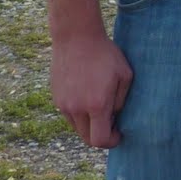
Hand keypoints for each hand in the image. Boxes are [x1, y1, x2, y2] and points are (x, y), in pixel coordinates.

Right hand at [51, 31, 133, 147]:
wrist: (76, 37)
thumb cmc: (105, 54)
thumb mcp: (124, 75)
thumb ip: (121, 101)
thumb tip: (115, 117)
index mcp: (96, 105)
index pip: (101, 140)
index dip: (112, 142)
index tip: (119, 133)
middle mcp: (77, 109)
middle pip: (87, 139)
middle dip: (101, 136)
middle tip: (112, 123)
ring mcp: (64, 104)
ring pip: (78, 128)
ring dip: (89, 125)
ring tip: (100, 107)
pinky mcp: (56, 98)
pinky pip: (69, 115)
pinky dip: (80, 114)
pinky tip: (88, 96)